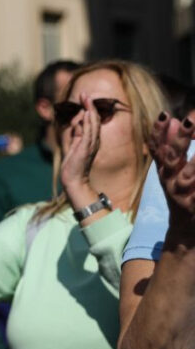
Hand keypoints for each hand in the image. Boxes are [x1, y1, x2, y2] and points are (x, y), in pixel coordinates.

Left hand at [60, 94, 100, 198]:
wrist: (74, 180)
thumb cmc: (74, 164)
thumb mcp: (75, 145)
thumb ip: (77, 134)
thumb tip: (77, 122)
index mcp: (91, 140)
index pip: (92, 121)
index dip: (89, 109)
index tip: (84, 97)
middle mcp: (94, 141)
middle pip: (94, 120)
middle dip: (89, 106)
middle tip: (85, 94)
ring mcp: (91, 145)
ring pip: (93, 124)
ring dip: (89, 110)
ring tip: (86, 99)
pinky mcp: (85, 148)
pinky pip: (88, 133)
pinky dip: (88, 122)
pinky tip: (86, 113)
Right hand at [146, 113, 194, 238]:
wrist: (186, 233)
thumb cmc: (182, 195)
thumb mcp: (172, 170)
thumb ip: (169, 146)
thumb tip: (173, 119)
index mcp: (164, 171)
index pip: (157, 148)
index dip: (159, 132)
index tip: (165, 116)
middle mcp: (170, 182)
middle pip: (172, 159)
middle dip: (179, 141)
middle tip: (189, 123)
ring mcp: (182, 196)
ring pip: (187, 178)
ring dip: (193, 164)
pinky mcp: (193, 207)